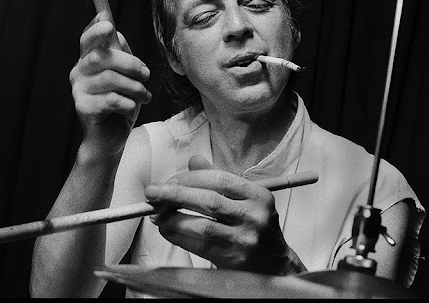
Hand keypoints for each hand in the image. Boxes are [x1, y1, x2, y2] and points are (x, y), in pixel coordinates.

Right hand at [69, 12, 151, 155]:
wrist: (111, 139)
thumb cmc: (119, 105)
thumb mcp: (125, 77)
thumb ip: (121, 55)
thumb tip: (117, 34)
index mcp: (88, 61)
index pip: (87, 40)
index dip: (96, 29)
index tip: (108, 22)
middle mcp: (79, 73)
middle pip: (101, 56)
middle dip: (130, 63)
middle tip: (146, 74)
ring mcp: (79, 91)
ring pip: (111, 79)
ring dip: (135, 88)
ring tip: (144, 96)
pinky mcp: (84, 109)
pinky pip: (112, 99)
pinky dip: (129, 104)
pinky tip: (132, 108)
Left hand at [145, 155, 304, 274]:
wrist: (276, 267)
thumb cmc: (254, 227)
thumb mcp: (245, 199)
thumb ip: (219, 179)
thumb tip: (193, 161)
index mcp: (258, 195)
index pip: (219, 178)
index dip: (190, 178)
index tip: (169, 181)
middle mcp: (254, 216)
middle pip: (209, 200)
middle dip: (175, 194)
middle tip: (152, 193)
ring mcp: (245, 239)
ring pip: (202, 225)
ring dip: (173, 218)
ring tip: (156, 214)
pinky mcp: (235, 260)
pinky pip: (200, 246)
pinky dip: (179, 236)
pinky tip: (167, 230)